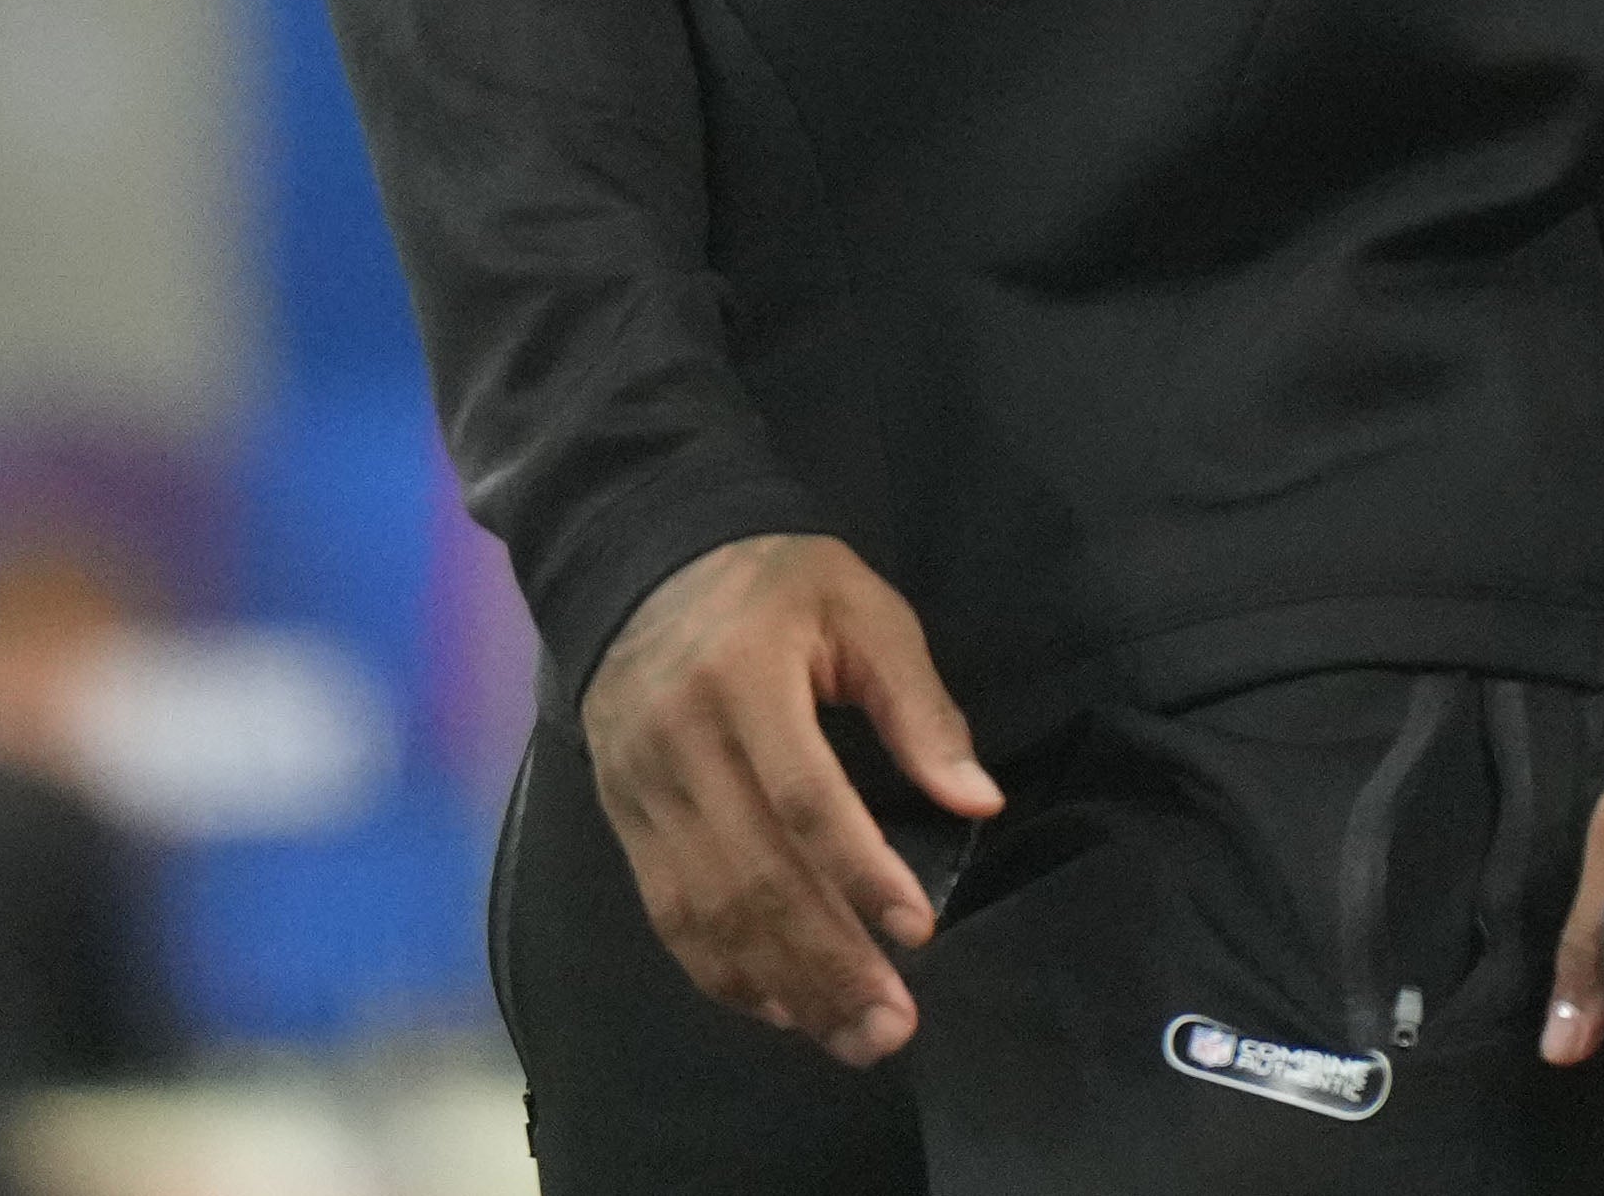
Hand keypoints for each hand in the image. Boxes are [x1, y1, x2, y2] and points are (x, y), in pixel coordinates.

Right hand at [579, 535, 1000, 1065]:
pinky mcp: (624, 823)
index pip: (802, 797)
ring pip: (705, 912)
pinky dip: (723, 974)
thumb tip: (979, 803)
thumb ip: (919, 706)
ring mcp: (640, 791)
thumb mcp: (862, 610)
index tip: (917, 932)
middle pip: (751, 875)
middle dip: (826, 962)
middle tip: (893, 1026)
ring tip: (850, 1038)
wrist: (643, 566)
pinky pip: (669, 916)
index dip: (859, 872)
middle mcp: (679, 746)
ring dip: (780, 987)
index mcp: (742, 680)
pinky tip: (781, 1009)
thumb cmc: (775, 585)